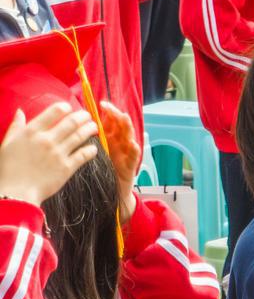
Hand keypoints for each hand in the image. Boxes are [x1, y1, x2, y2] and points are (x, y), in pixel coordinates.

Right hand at [0, 103, 98, 205]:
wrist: (14, 193)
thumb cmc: (7, 169)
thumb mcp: (7, 144)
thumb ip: (16, 127)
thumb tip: (20, 111)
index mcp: (31, 132)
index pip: (55, 111)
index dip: (65, 107)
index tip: (69, 108)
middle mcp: (47, 140)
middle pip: (72, 122)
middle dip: (83, 116)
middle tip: (87, 116)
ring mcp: (58, 154)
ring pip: (80, 136)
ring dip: (90, 129)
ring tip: (94, 127)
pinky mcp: (66, 168)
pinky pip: (84, 155)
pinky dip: (91, 150)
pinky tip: (93, 148)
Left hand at [99, 102, 139, 220]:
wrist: (110, 195)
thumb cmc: (101, 173)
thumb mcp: (93, 154)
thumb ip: (89, 140)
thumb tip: (73, 125)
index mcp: (110, 139)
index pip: (110, 121)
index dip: (107, 112)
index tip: (99, 104)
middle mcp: (120, 143)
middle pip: (120, 125)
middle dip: (116, 115)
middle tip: (109, 108)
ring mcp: (127, 153)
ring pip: (129, 136)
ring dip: (127, 127)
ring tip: (123, 118)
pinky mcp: (131, 166)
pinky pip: (135, 156)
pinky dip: (135, 149)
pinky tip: (133, 144)